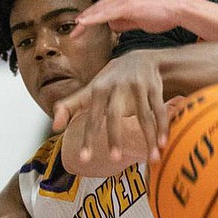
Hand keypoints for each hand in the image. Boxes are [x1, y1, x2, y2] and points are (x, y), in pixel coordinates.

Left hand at [53, 50, 168, 161]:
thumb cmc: (111, 80)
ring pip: (143, 116)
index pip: (92, 117)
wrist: (141, 57)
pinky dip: (163, 127)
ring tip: (152, 159)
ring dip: (148, 138)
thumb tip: (54, 128)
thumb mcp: (91, 89)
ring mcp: (137, 86)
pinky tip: (163, 144)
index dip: (88, 137)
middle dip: (114, 137)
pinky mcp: (154, 87)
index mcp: (99, 89)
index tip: (84, 159)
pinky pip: (158, 110)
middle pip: (114, 115)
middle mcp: (117, 87)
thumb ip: (71, 105)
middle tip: (114, 159)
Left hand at [70, 0, 184, 36]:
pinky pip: (107, 13)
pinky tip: (85, 23)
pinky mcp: (129, 5)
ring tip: (76, 29)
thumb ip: (125, 22)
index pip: (103, 7)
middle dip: (84, 19)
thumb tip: (113, 26)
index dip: (91, 16)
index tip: (81, 25)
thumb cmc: (163, 15)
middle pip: (98, 7)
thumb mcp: (139, 20)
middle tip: (73, 31)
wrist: (179, 9)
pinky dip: (94, 18)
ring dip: (86, 19)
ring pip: (100, 9)